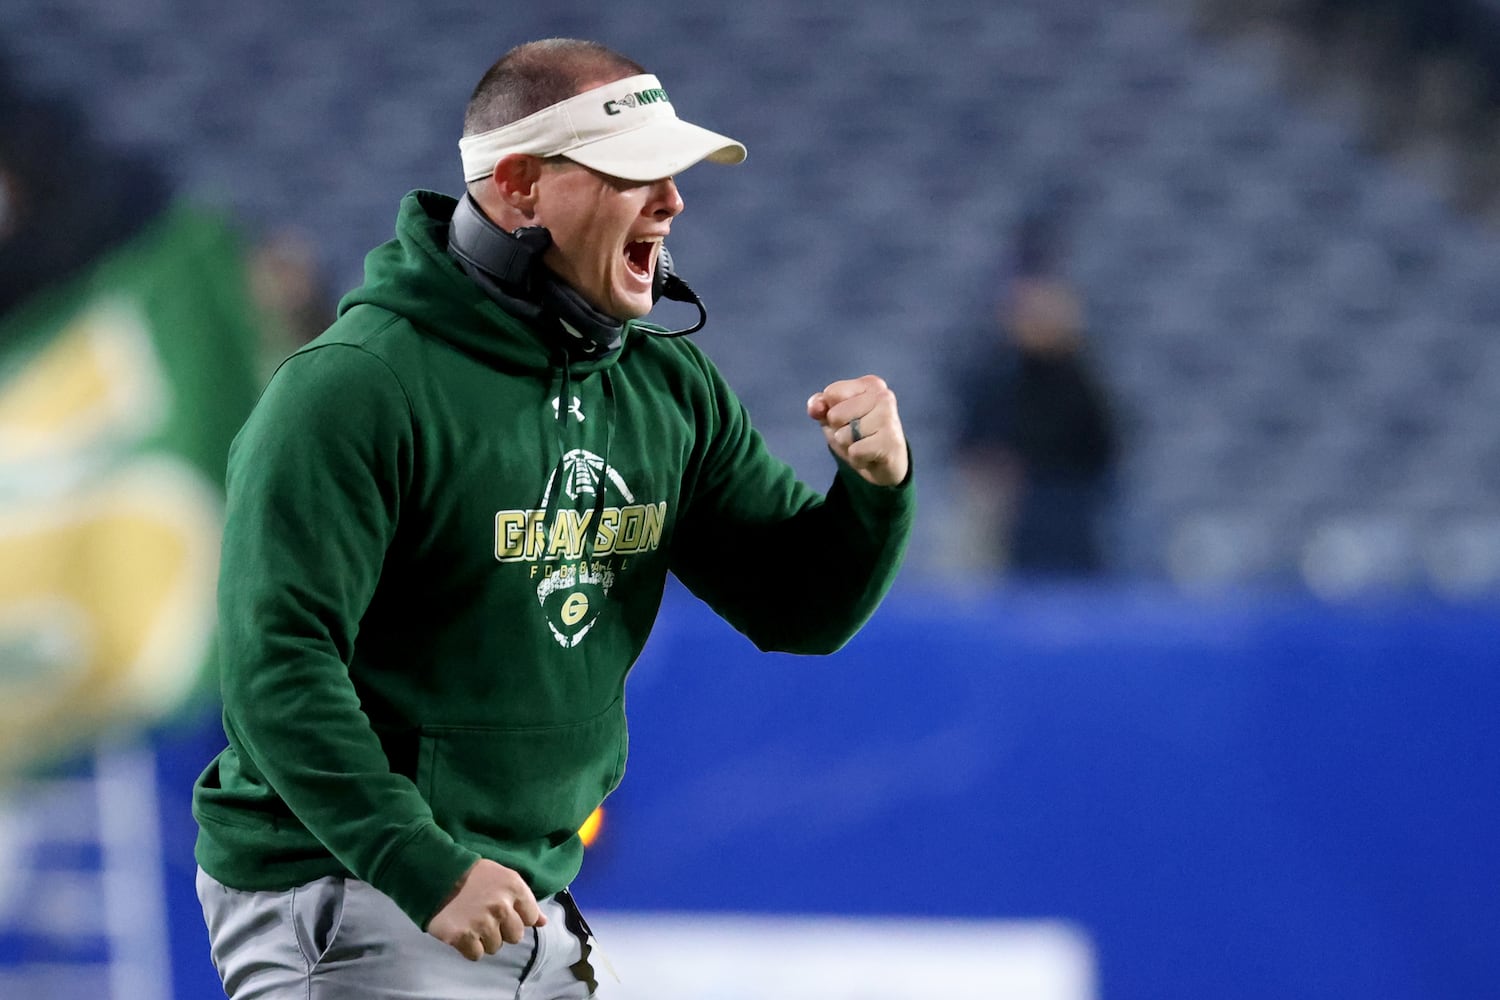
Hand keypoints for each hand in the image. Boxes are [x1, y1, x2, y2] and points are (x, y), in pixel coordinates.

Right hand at [426, 859, 546, 960]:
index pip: (531, 918)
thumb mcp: (504, 878)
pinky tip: (463, 931)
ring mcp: (482, 923)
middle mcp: (501, 906)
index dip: (517, 917)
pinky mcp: (462, 937)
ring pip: (496, 947)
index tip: (504, 911)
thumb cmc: (473, 875)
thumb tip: (543, 922)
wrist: (437, 874)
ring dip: (485, 939)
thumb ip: (525, 900)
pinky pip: (476, 955)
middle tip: (486, 918)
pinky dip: (469, 947)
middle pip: (515, 937)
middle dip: (502, 930)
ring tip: (472, 922)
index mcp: (514, 888)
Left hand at [806, 374, 908, 486]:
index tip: (849, 419)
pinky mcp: (890, 441)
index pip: (830, 394)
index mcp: (870, 384)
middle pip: (835, 415)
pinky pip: (855, 452)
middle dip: (839, 431)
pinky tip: (870, 456)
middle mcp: (883, 396)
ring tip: (865, 445)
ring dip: (848, 446)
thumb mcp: (834, 418)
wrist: (886, 464)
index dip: (831, 412)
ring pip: (844, 435)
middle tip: (858, 436)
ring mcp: (889, 418)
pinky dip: (857, 459)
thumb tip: (815, 408)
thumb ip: (820, 407)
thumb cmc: (859, 436)